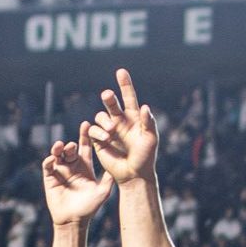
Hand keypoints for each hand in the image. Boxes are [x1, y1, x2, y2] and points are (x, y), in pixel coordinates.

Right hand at [42, 137, 113, 225]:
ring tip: (60, 147)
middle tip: (72, 144)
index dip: (85, 136)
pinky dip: (49, 161)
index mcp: (85, 166)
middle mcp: (72, 166)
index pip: (84, 147)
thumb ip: (109, 179)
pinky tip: (52, 159)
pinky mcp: (49, 178)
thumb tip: (120, 165)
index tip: (87, 124)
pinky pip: (48, 166)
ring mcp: (60, 171)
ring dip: (58, 149)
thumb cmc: (89, 208)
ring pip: (58, 155)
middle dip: (70, 145)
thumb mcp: (103, 192)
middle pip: (70, 150)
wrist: (74, 221)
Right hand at [85, 69, 159, 184]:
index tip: (120, 71)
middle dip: (108, 98)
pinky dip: (97, 131)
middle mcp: (120, 122)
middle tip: (107, 95)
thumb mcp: (151, 139)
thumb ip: (149, 123)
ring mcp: (109, 131)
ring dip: (104, 121)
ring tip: (111, 132)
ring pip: (100, 116)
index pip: (129, 98)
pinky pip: (93, 130)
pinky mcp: (99, 141)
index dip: (125, 84)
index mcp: (134, 118)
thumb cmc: (146, 157)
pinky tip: (105, 138)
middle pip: (111, 104)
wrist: (133, 175)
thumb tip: (146, 107)